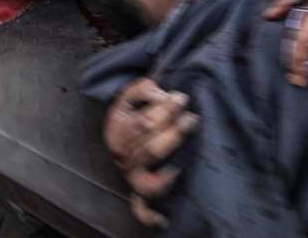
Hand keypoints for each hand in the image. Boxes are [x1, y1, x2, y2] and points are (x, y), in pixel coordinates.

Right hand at [103, 78, 198, 228]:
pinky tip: (165, 218)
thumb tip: (162, 95)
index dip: (165, 110)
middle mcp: (122, 157)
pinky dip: (150, 217)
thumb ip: (144, 88)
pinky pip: (141, 210)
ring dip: (171, 169)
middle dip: (173, 131)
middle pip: (150, 149)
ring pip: (150, 179)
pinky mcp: (139, 194)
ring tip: (189, 152)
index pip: (143, 124)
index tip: (181, 98)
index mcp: (116, 132)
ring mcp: (131, 177)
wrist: (122, 132)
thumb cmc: (134, 111)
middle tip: (191, 116)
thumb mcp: (130, 94)